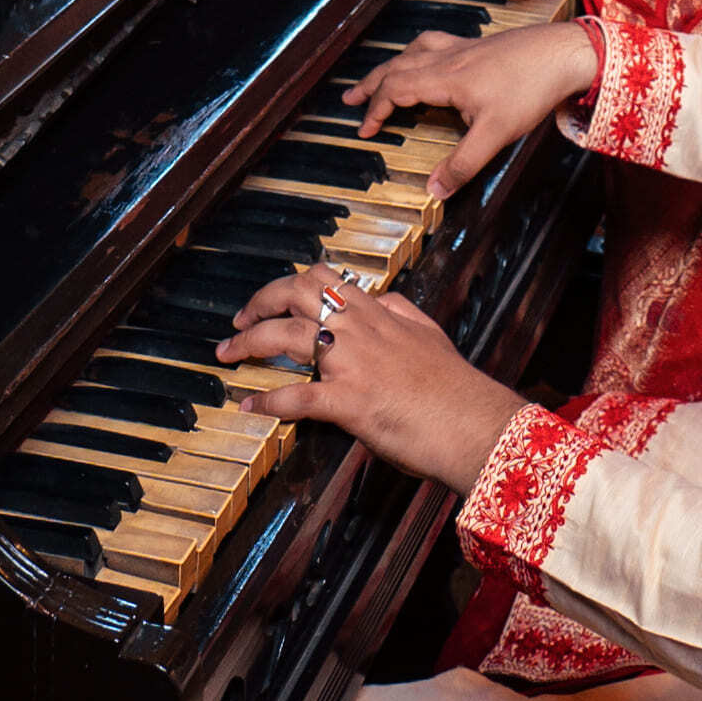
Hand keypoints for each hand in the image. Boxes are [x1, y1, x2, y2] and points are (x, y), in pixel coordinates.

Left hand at [219, 269, 516, 490]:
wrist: (474, 422)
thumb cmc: (455, 387)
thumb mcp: (430, 333)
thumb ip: (401, 313)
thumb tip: (381, 300)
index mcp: (378, 313)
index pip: (325, 278)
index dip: (291, 283)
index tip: (274, 298)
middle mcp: (360, 330)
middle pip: (295, 293)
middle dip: (259, 301)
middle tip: (238, 320)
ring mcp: (351, 364)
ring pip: (285, 337)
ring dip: (248, 343)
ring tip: (227, 354)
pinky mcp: (348, 402)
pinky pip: (296, 397)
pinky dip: (267, 401)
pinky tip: (250, 406)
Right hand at [354, 14, 598, 188]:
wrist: (564, 54)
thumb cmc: (531, 89)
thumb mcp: (495, 134)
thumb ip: (462, 164)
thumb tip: (434, 190)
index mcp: (444, 78)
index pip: (396, 90)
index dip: (375, 109)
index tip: (364, 129)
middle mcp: (448, 57)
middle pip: (397, 66)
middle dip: (371, 84)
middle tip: (350, 98)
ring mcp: (464, 47)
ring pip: (414, 50)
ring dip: (392, 64)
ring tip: (379, 75)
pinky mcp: (480, 44)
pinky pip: (436, 42)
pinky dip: (418, 51)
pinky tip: (427, 58)